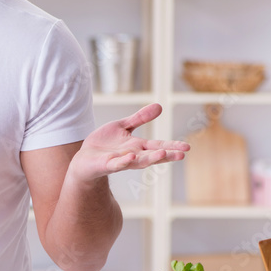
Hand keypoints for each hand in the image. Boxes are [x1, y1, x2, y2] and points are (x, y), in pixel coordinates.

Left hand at [71, 104, 188, 180]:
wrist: (84, 159)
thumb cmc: (104, 144)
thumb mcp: (123, 126)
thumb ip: (140, 118)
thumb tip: (160, 106)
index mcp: (137, 147)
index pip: (158, 146)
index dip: (172, 146)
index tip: (187, 148)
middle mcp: (132, 155)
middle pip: (152, 155)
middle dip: (167, 155)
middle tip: (182, 154)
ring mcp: (120, 161)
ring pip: (137, 162)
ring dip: (149, 159)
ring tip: (162, 154)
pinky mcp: (106, 165)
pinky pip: (116, 164)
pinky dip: (124, 161)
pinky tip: (132, 157)